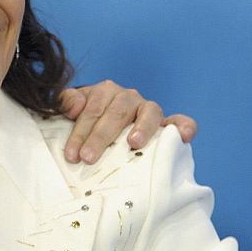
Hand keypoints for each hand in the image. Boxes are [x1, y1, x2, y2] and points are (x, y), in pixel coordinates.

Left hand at [59, 80, 197, 163]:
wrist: (105, 125)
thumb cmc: (88, 123)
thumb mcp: (72, 111)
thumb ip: (66, 102)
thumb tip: (73, 106)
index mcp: (105, 92)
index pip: (92, 110)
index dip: (80, 132)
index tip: (72, 155)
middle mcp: (128, 97)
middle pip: (117, 112)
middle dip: (101, 136)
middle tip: (89, 158)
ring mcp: (149, 109)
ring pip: (149, 112)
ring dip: (142, 127)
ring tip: (133, 144)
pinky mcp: (167, 123)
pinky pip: (179, 121)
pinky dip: (185, 125)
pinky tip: (185, 136)